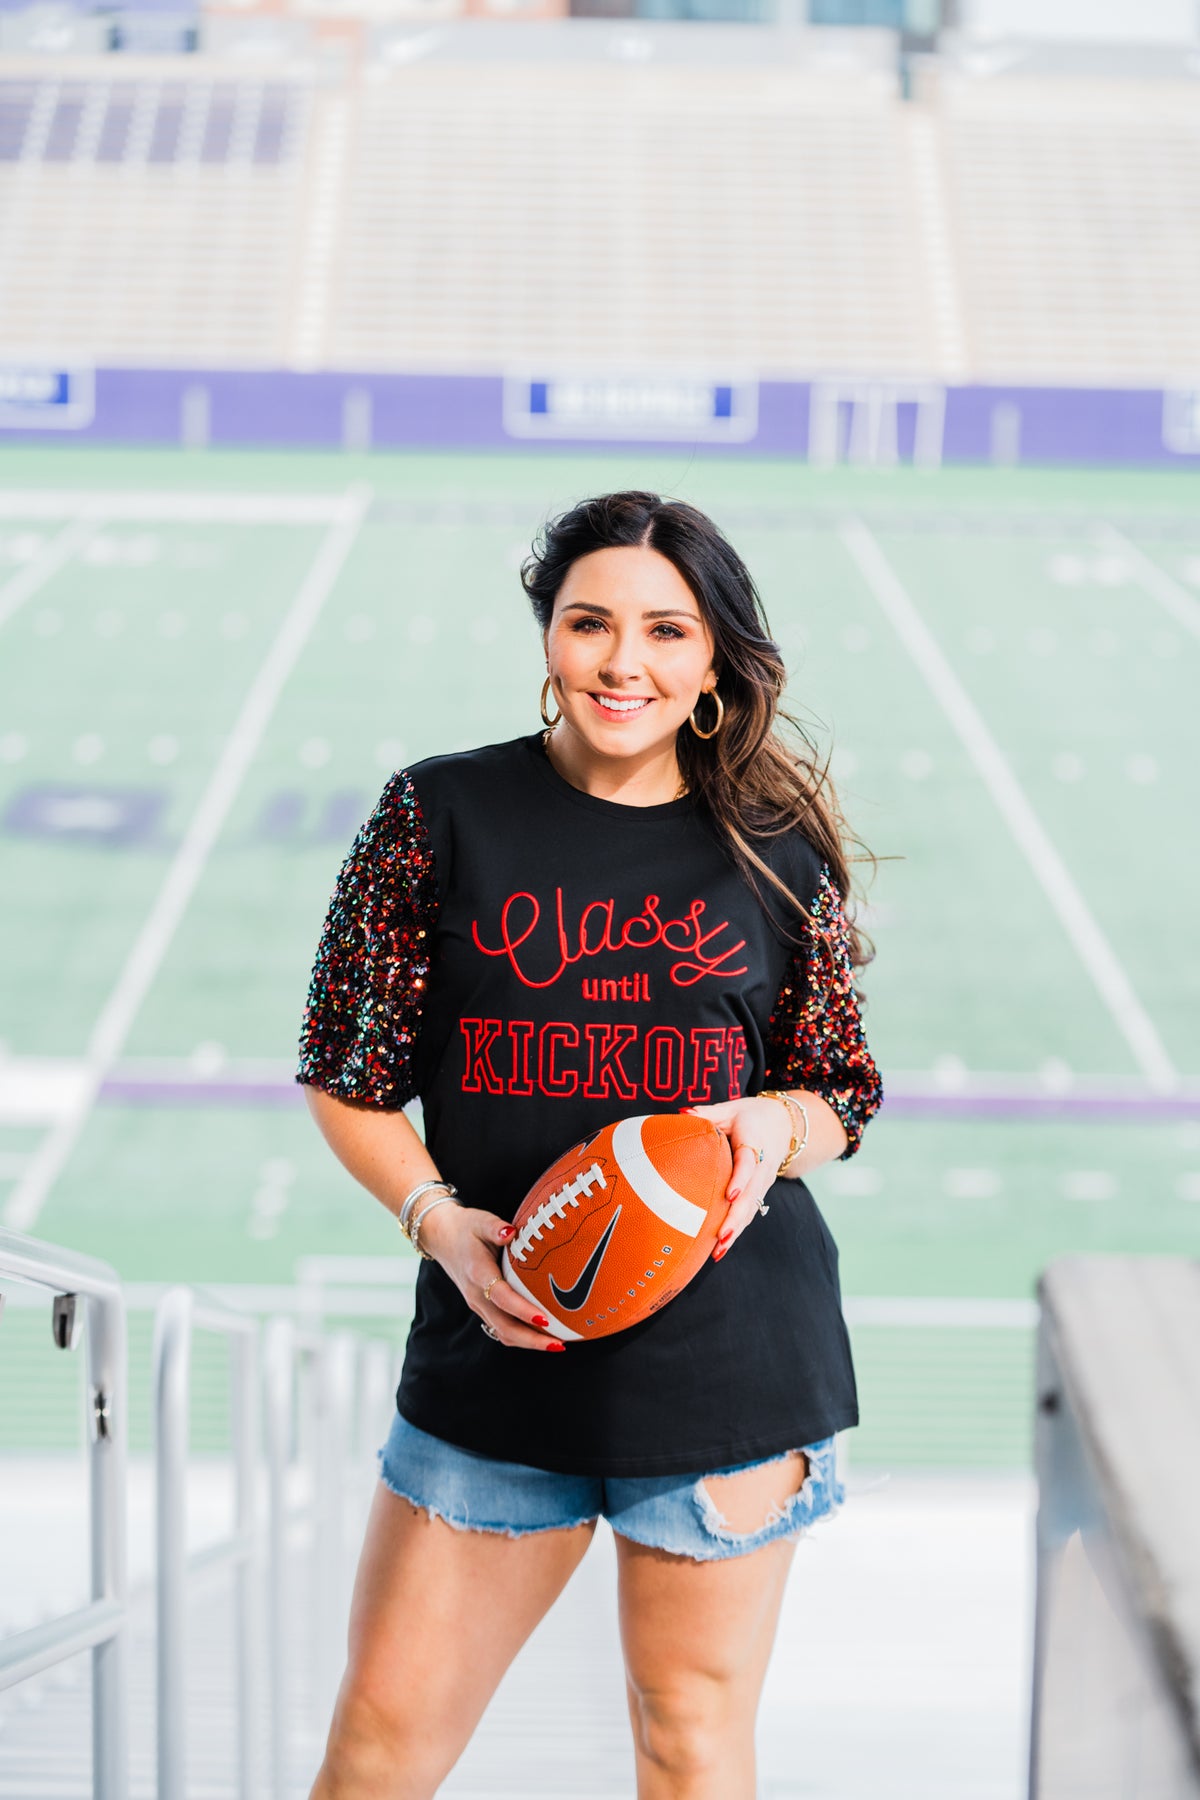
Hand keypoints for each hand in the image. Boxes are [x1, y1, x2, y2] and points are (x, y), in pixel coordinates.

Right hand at [415, 1201, 564, 1350]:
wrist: (440, 1237)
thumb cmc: (465, 1227)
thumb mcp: (480, 1221)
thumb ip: (495, 1227)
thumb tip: (512, 1232)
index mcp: (478, 1273)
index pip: (501, 1297)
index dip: (523, 1310)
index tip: (545, 1319)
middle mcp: (476, 1295)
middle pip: (504, 1326)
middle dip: (531, 1339)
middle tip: (559, 1344)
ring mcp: (477, 1304)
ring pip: (502, 1332)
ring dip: (528, 1342)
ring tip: (556, 1344)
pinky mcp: (481, 1307)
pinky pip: (500, 1328)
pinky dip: (521, 1336)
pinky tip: (540, 1335)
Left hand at [685, 1097, 791, 1261]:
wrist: (784, 1127)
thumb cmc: (752, 1117)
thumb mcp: (733, 1109)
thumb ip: (710, 1113)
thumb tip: (684, 1113)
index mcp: (755, 1143)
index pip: (749, 1163)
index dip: (740, 1179)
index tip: (729, 1195)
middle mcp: (761, 1168)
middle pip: (751, 1195)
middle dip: (736, 1217)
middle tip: (720, 1236)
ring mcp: (762, 1184)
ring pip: (751, 1210)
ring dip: (736, 1231)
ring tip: (718, 1250)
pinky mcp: (758, 1194)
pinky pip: (749, 1214)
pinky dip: (736, 1232)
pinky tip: (720, 1249)